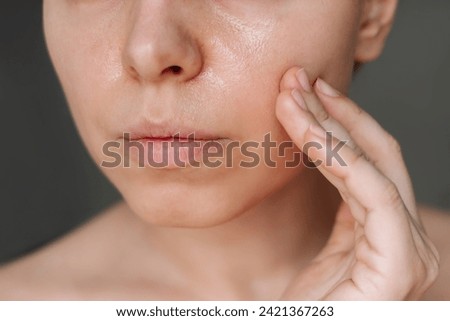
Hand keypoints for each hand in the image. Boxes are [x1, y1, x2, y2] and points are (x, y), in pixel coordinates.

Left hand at [275, 67, 438, 299]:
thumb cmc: (308, 316)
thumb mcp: (319, 260)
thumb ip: (335, 219)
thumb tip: (319, 170)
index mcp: (382, 237)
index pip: (366, 164)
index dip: (337, 124)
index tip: (303, 94)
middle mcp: (400, 239)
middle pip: (375, 156)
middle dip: (336, 113)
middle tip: (298, 80)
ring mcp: (402, 251)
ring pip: (372, 167)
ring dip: (331, 125)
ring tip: (295, 94)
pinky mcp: (396, 265)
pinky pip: (372, 196)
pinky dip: (339, 157)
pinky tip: (307, 130)